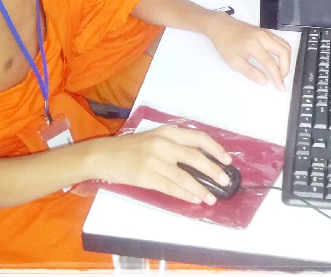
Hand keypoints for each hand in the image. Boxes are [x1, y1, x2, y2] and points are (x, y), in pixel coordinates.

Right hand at [96, 126, 230, 203]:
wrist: (104, 155)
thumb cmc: (130, 148)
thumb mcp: (154, 138)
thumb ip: (174, 145)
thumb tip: (200, 161)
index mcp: (166, 132)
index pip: (198, 138)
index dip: (215, 149)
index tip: (227, 160)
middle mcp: (162, 144)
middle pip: (195, 157)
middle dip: (213, 171)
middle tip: (225, 181)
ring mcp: (154, 161)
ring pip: (184, 176)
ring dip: (201, 188)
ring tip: (211, 198)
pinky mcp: (146, 176)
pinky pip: (170, 188)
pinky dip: (185, 195)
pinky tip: (194, 199)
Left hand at [204, 13, 290, 89]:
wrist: (221, 26)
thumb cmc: (225, 44)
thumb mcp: (234, 61)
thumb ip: (250, 72)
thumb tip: (264, 81)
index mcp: (253, 44)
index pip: (270, 63)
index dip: (277, 76)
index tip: (281, 87)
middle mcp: (262, 36)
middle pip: (283, 52)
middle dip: (286, 68)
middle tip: (281, 79)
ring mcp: (265, 32)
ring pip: (285, 45)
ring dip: (286, 60)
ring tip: (281, 71)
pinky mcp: (266, 31)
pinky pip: (281, 41)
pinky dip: (284, 52)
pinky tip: (279, 60)